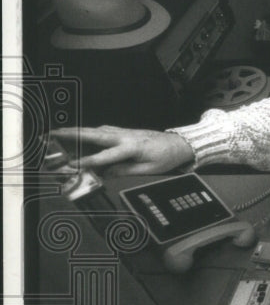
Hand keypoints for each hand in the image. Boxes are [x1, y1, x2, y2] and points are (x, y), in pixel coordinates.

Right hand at [50, 126, 195, 176]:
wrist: (179, 143)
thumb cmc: (166, 157)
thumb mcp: (149, 169)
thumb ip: (126, 171)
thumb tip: (106, 174)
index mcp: (133, 147)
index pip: (106, 156)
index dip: (88, 161)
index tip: (72, 164)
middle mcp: (126, 136)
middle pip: (95, 134)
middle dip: (73, 134)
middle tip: (53, 134)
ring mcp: (125, 132)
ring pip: (97, 130)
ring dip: (78, 130)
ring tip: (59, 131)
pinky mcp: (125, 131)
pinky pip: (104, 130)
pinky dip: (89, 130)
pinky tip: (79, 131)